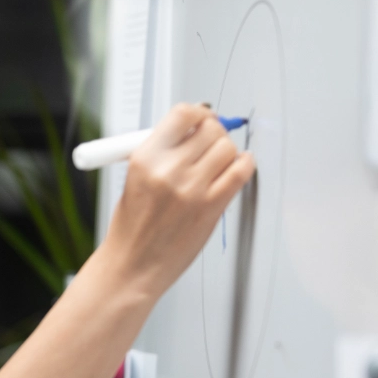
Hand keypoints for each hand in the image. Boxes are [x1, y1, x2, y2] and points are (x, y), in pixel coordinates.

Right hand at [98, 103, 256, 295]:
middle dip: (215, 131)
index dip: (199, 112)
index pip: (182, 115)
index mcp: (146, 158)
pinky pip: (240, 173)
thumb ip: (164, 152)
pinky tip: (240, 165)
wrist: (133, 265)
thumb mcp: (135, 178)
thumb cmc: (132, 227)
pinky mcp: (211, 208)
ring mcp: (192, 189)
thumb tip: (193, 129)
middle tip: (213, 139)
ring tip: (221, 159)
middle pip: (210, 129)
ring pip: (227, 148)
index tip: (203, 116)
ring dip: (227, 150)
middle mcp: (169, 170)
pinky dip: (245, 164)